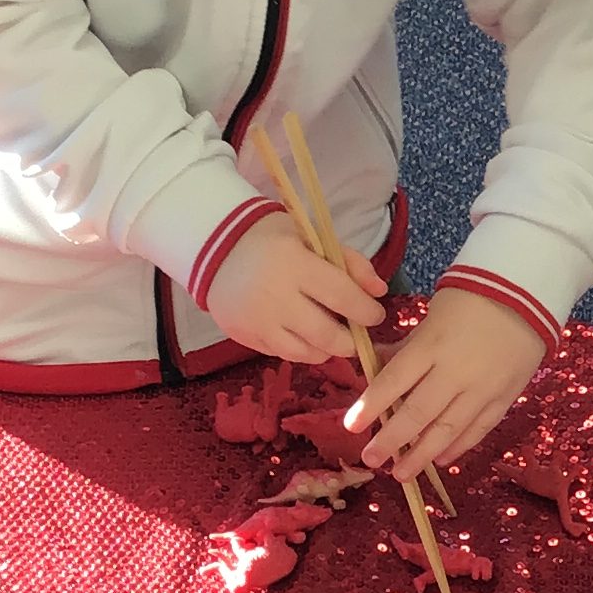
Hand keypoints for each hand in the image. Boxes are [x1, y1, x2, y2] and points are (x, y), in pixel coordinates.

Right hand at [203, 213, 384, 364]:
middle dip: (350, 341)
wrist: (213, 248)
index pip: (342, 297)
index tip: (376, 315)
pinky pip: (282, 354)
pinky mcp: (243, 337)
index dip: (366, 311)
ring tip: (331, 337)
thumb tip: (379, 291)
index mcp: (295, 265)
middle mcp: (275, 297)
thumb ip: (349, 261)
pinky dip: (300, 349)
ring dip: (326, 350)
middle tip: (357, 335)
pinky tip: (304, 336)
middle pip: (327, 336)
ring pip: (306, 353)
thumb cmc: (270, 238)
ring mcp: (257, 322)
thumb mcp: (311, 237)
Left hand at [345, 287, 546, 479]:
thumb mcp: (430, 318)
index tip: (351, 426)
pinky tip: (440, 460)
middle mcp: (456, 371)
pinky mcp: (504, 398)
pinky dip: (458, 447)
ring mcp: (483, 388)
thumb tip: (372, 367)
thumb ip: (405, 349)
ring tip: (401, 474)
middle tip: (371, 459)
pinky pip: (478, 429)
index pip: (394, 381)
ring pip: (448, 429)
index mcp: (432, 345)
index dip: (371, 406)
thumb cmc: (470, 301)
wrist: (526, 296)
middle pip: (419, 413)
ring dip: (422, 455)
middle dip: (392, 440)